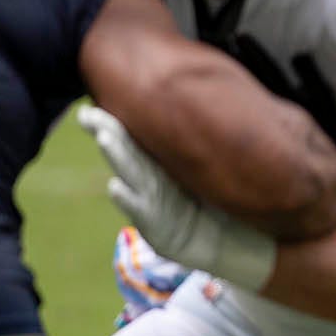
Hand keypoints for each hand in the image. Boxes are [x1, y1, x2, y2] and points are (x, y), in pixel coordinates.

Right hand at [77, 105, 277, 290]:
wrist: (248, 245)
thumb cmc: (232, 202)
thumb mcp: (221, 166)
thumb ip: (206, 140)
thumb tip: (205, 90)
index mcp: (166, 163)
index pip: (138, 136)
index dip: (118, 118)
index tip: (96, 99)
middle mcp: (154, 183)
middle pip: (128, 152)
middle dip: (107, 132)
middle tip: (87, 114)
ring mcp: (153, 207)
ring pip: (132, 177)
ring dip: (117, 158)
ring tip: (104, 138)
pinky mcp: (159, 233)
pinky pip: (142, 213)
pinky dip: (129, 200)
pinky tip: (115, 186)